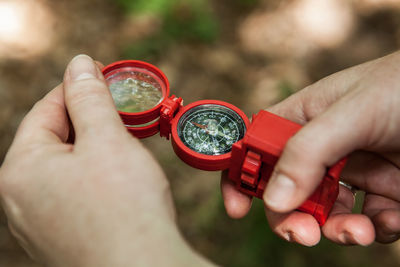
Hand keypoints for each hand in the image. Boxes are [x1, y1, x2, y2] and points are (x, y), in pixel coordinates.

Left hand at [0, 55, 211, 266]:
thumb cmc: (125, 208)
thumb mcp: (108, 140)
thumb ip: (90, 98)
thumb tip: (79, 63)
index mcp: (21, 171)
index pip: (46, 111)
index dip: (76, 88)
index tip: (102, 74)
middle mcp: (21, 201)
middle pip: (54, 141)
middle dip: (89, 121)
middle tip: (122, 110)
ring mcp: (39, 224)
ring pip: (66, 169)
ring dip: (95, 150)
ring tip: (125, 143)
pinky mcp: (61, 239)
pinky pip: (73, 195)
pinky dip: (96, 178)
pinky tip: (120, 180)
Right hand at [221, 51, 399, 245]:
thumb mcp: (355, 110)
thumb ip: (309, 151)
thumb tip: (274, 199)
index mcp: (306, 117)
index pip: (260, 146)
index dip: (243, 173)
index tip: (237, 207)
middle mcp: (326, 147)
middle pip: (288, 188)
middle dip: (290, 215)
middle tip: (300, 234)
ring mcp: (357, 172)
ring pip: (326, 212)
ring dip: (335, 230)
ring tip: (356, 233)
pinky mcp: (387, 193)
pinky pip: (368, 223)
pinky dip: (376, 230)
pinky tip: (390, 220)